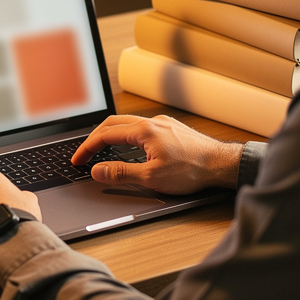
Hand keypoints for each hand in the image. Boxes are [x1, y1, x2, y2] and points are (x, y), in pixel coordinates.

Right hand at [72, 114, 242, 194]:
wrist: (221, 165)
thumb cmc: (191, 170)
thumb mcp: (151, 177)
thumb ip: (121, 173)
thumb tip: (97, 170)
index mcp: (144, 131)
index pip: (106, 134)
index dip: (87, 147)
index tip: (77, 159)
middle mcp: (152, 122)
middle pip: (114, 123)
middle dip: (95, 138)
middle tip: (84, 153)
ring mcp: (163, 124)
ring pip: (128, 124)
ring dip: (111, 135)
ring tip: (102, 150)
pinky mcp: (171, 129)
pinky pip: (142, 128)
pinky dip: (127, 137)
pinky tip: (130, 149)